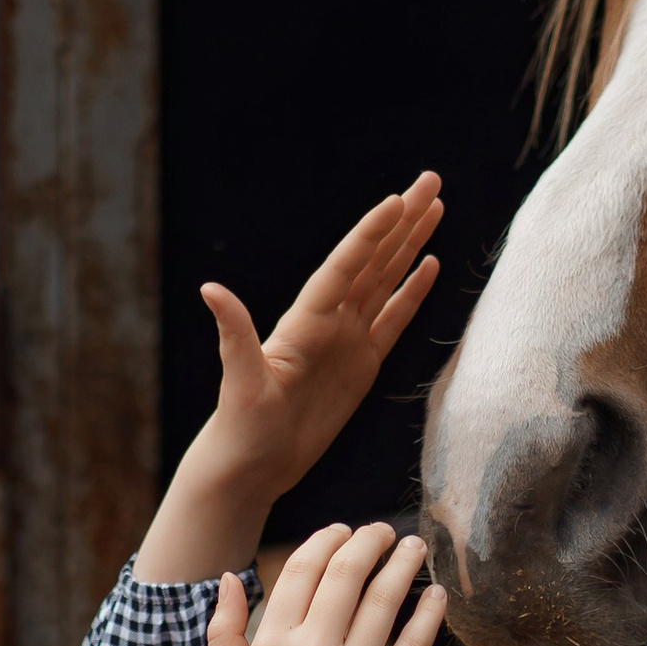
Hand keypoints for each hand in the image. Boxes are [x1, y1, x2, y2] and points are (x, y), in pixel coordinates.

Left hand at [135, 176, 443, 582]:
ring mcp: (347, 339)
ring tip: (435, 206)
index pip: (345, 266)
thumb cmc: (241, 427)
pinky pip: (394, 320)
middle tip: (430, 180)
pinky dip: (412, 292)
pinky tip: (429, 265)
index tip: (397, 200)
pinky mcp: (362, 364)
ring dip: (410, 244)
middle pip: (373, 259)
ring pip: (386, 280)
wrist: (252, 465)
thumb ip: (235, 334)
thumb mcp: (240, 381)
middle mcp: (329, 320)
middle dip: (402, 221)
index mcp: (306, 320)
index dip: (371, 234)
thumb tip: (211, 290)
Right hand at [207, 524, 446, 645]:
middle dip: (367, 541)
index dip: (326, 541)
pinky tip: (436, 594)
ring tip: (413, 547)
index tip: (343, 532)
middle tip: (381, 531)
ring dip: (403, 564)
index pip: (301, 570)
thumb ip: (223, 632)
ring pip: (385, 601)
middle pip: (346, 575)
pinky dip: (428, 613)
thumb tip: (232, 576)